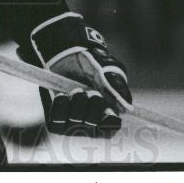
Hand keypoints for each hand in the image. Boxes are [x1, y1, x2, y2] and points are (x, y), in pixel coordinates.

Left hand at [26, 12, 132, 137]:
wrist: (68, 55)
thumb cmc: (93, 64)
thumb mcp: (108, 70)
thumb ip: (117, 88)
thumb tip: (127, 108)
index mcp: (109, 114)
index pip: (111, 128)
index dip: (109, 120)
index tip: (107, 107)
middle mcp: (91, 124)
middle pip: (92, 127)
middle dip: (92, 107)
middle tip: (91, 92)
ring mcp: (73, 123)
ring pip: (75, 123)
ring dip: (76, 104)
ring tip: (76, 89)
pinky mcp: (56, 120)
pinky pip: (56, 122)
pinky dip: (60, 107)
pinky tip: (62, 95)